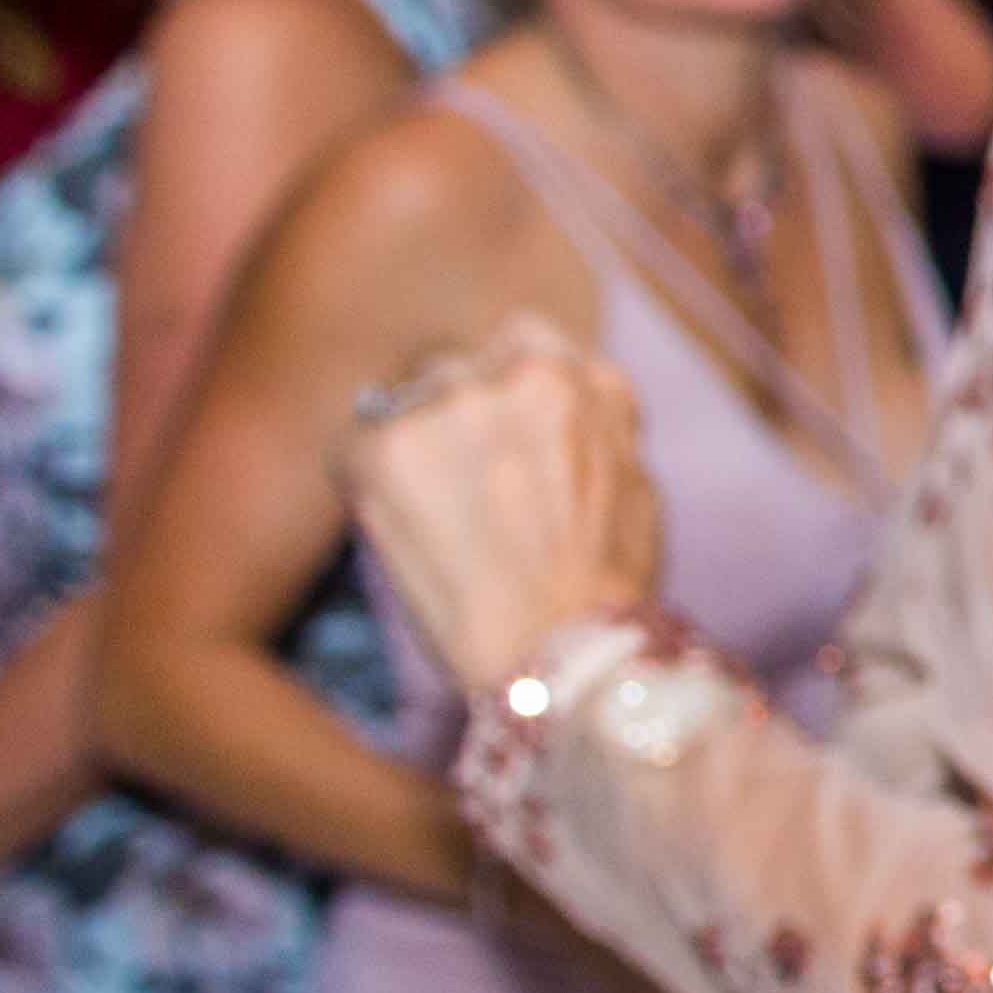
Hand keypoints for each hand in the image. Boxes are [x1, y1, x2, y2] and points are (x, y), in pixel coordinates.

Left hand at [340, 313, 665, 698]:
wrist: (556, 652)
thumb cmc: (606, 585)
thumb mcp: (637, 478)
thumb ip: (597, 419)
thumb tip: (567, 392)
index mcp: (577, 378)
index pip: (521, 340)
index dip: (507, 385)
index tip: (503, 429)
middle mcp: (508, 375)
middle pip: (454, 367)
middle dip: (455, 415)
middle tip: (464, 488)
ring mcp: (441, 408)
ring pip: (403, 402)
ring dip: (412, 447)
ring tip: (435, 519)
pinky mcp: (382, 449)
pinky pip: (355, 446)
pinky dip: (368, 483)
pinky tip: (402, 531)